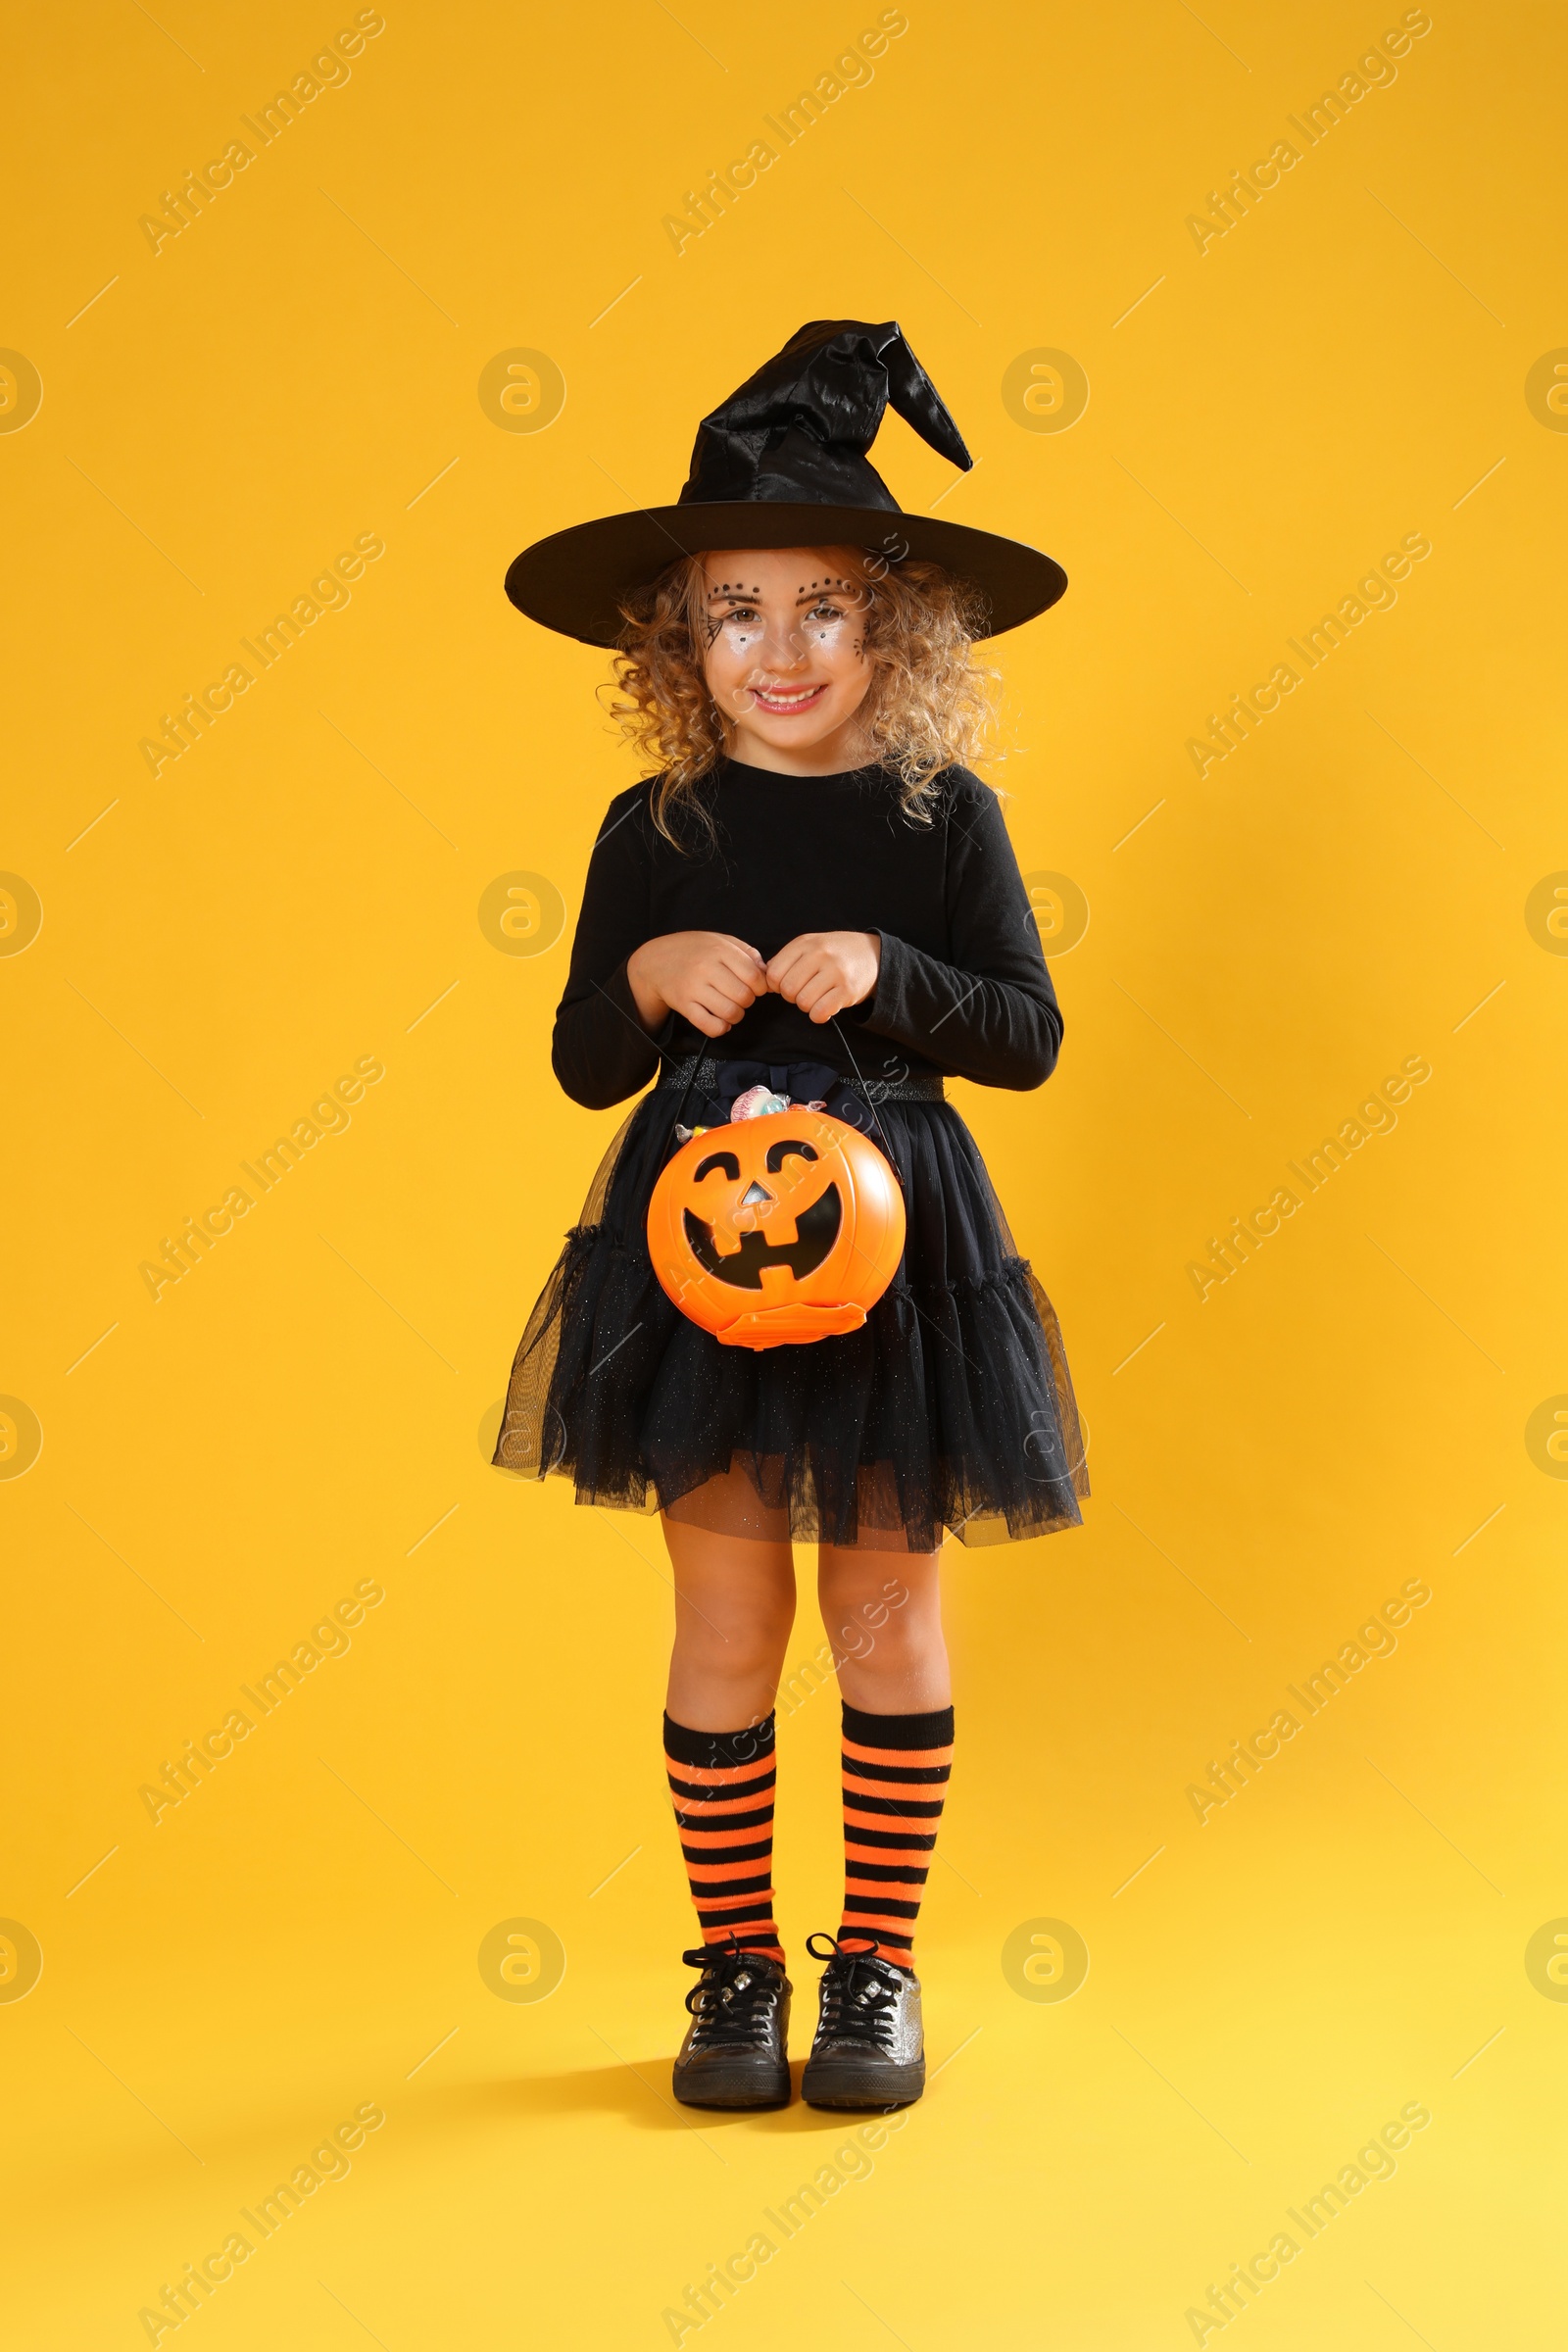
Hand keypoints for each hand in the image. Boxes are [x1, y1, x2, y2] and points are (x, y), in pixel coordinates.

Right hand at [626, 931, 766, 1039]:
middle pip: (744, 996)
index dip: (761, 986)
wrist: (656, 960)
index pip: (754, 975)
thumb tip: (766, 973)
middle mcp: (706, 968)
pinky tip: (720, 1021)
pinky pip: (710, 1026)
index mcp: (719, 950)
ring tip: (730, 1008)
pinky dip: (721, 1028)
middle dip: (748, 1001)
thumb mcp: (721, 941)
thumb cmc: (694, 950)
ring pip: (730, 1013)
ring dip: (736, 1015)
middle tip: (740, 997)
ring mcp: (693, 988)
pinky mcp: (683, 1005)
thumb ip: (747, 953)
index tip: (755, 987)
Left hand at [764, 931, 880, 1024]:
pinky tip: (825, 1007)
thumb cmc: (835, 953)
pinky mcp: (848, 990)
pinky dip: (819, 1015)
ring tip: (818, 997)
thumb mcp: (810, 946)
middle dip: (792, 997)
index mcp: (805, 943)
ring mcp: (835, 971)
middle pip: (787, 989)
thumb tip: (762, 978)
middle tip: (805, 992)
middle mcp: (820, 954)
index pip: (773, 973)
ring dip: (807, 1006)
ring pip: (803, 1002)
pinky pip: (820, 1012)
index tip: (788, 984)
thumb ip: (786, 960)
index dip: (776, 985)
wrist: (873, 955)